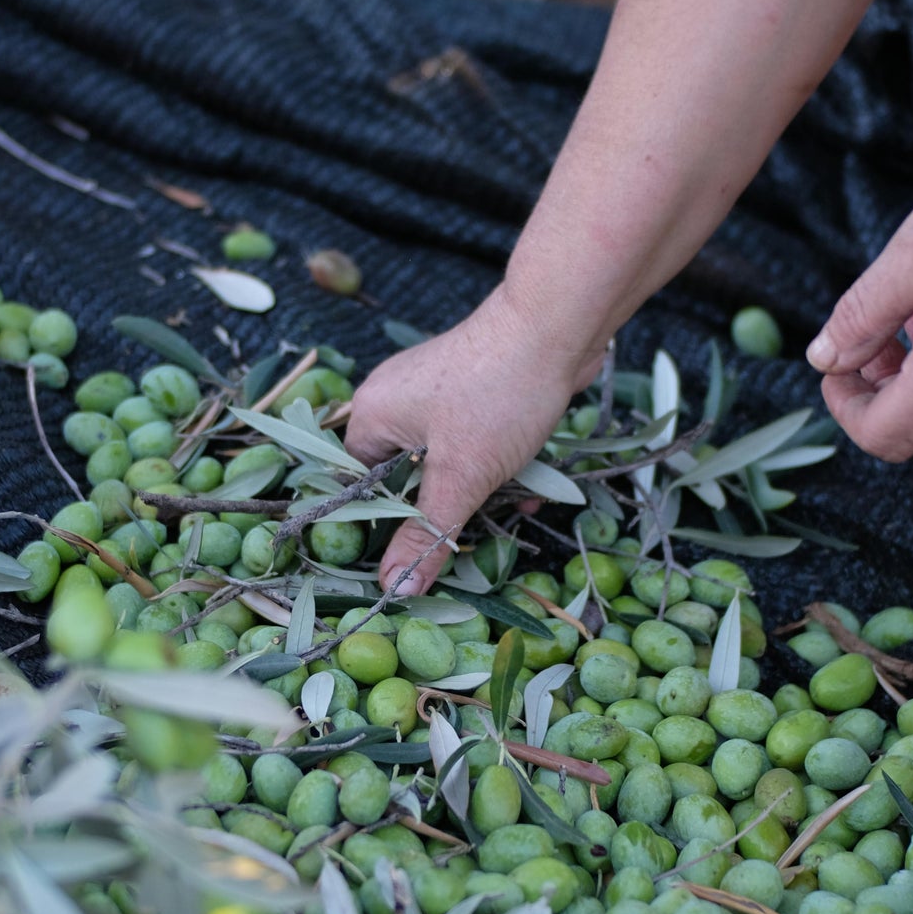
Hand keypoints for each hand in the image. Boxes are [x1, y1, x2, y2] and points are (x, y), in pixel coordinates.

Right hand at [344, 289, 600, 595]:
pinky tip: (528, 484)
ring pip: (444, 462)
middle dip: (441, 509)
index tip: (411, 555)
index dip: (380, 526)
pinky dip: (494, 465)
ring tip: (510, 504)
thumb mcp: (460, 477)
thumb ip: (426, 534)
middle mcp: (393, 399)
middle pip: (402, 478)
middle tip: (468, 535)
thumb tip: (394, 589)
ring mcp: (434, 390)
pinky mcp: (471, 388)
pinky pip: (471, 441)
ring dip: (477, 490)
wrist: (558, 324)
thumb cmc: (499, 395)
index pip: (354, 486)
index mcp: (371, 415)